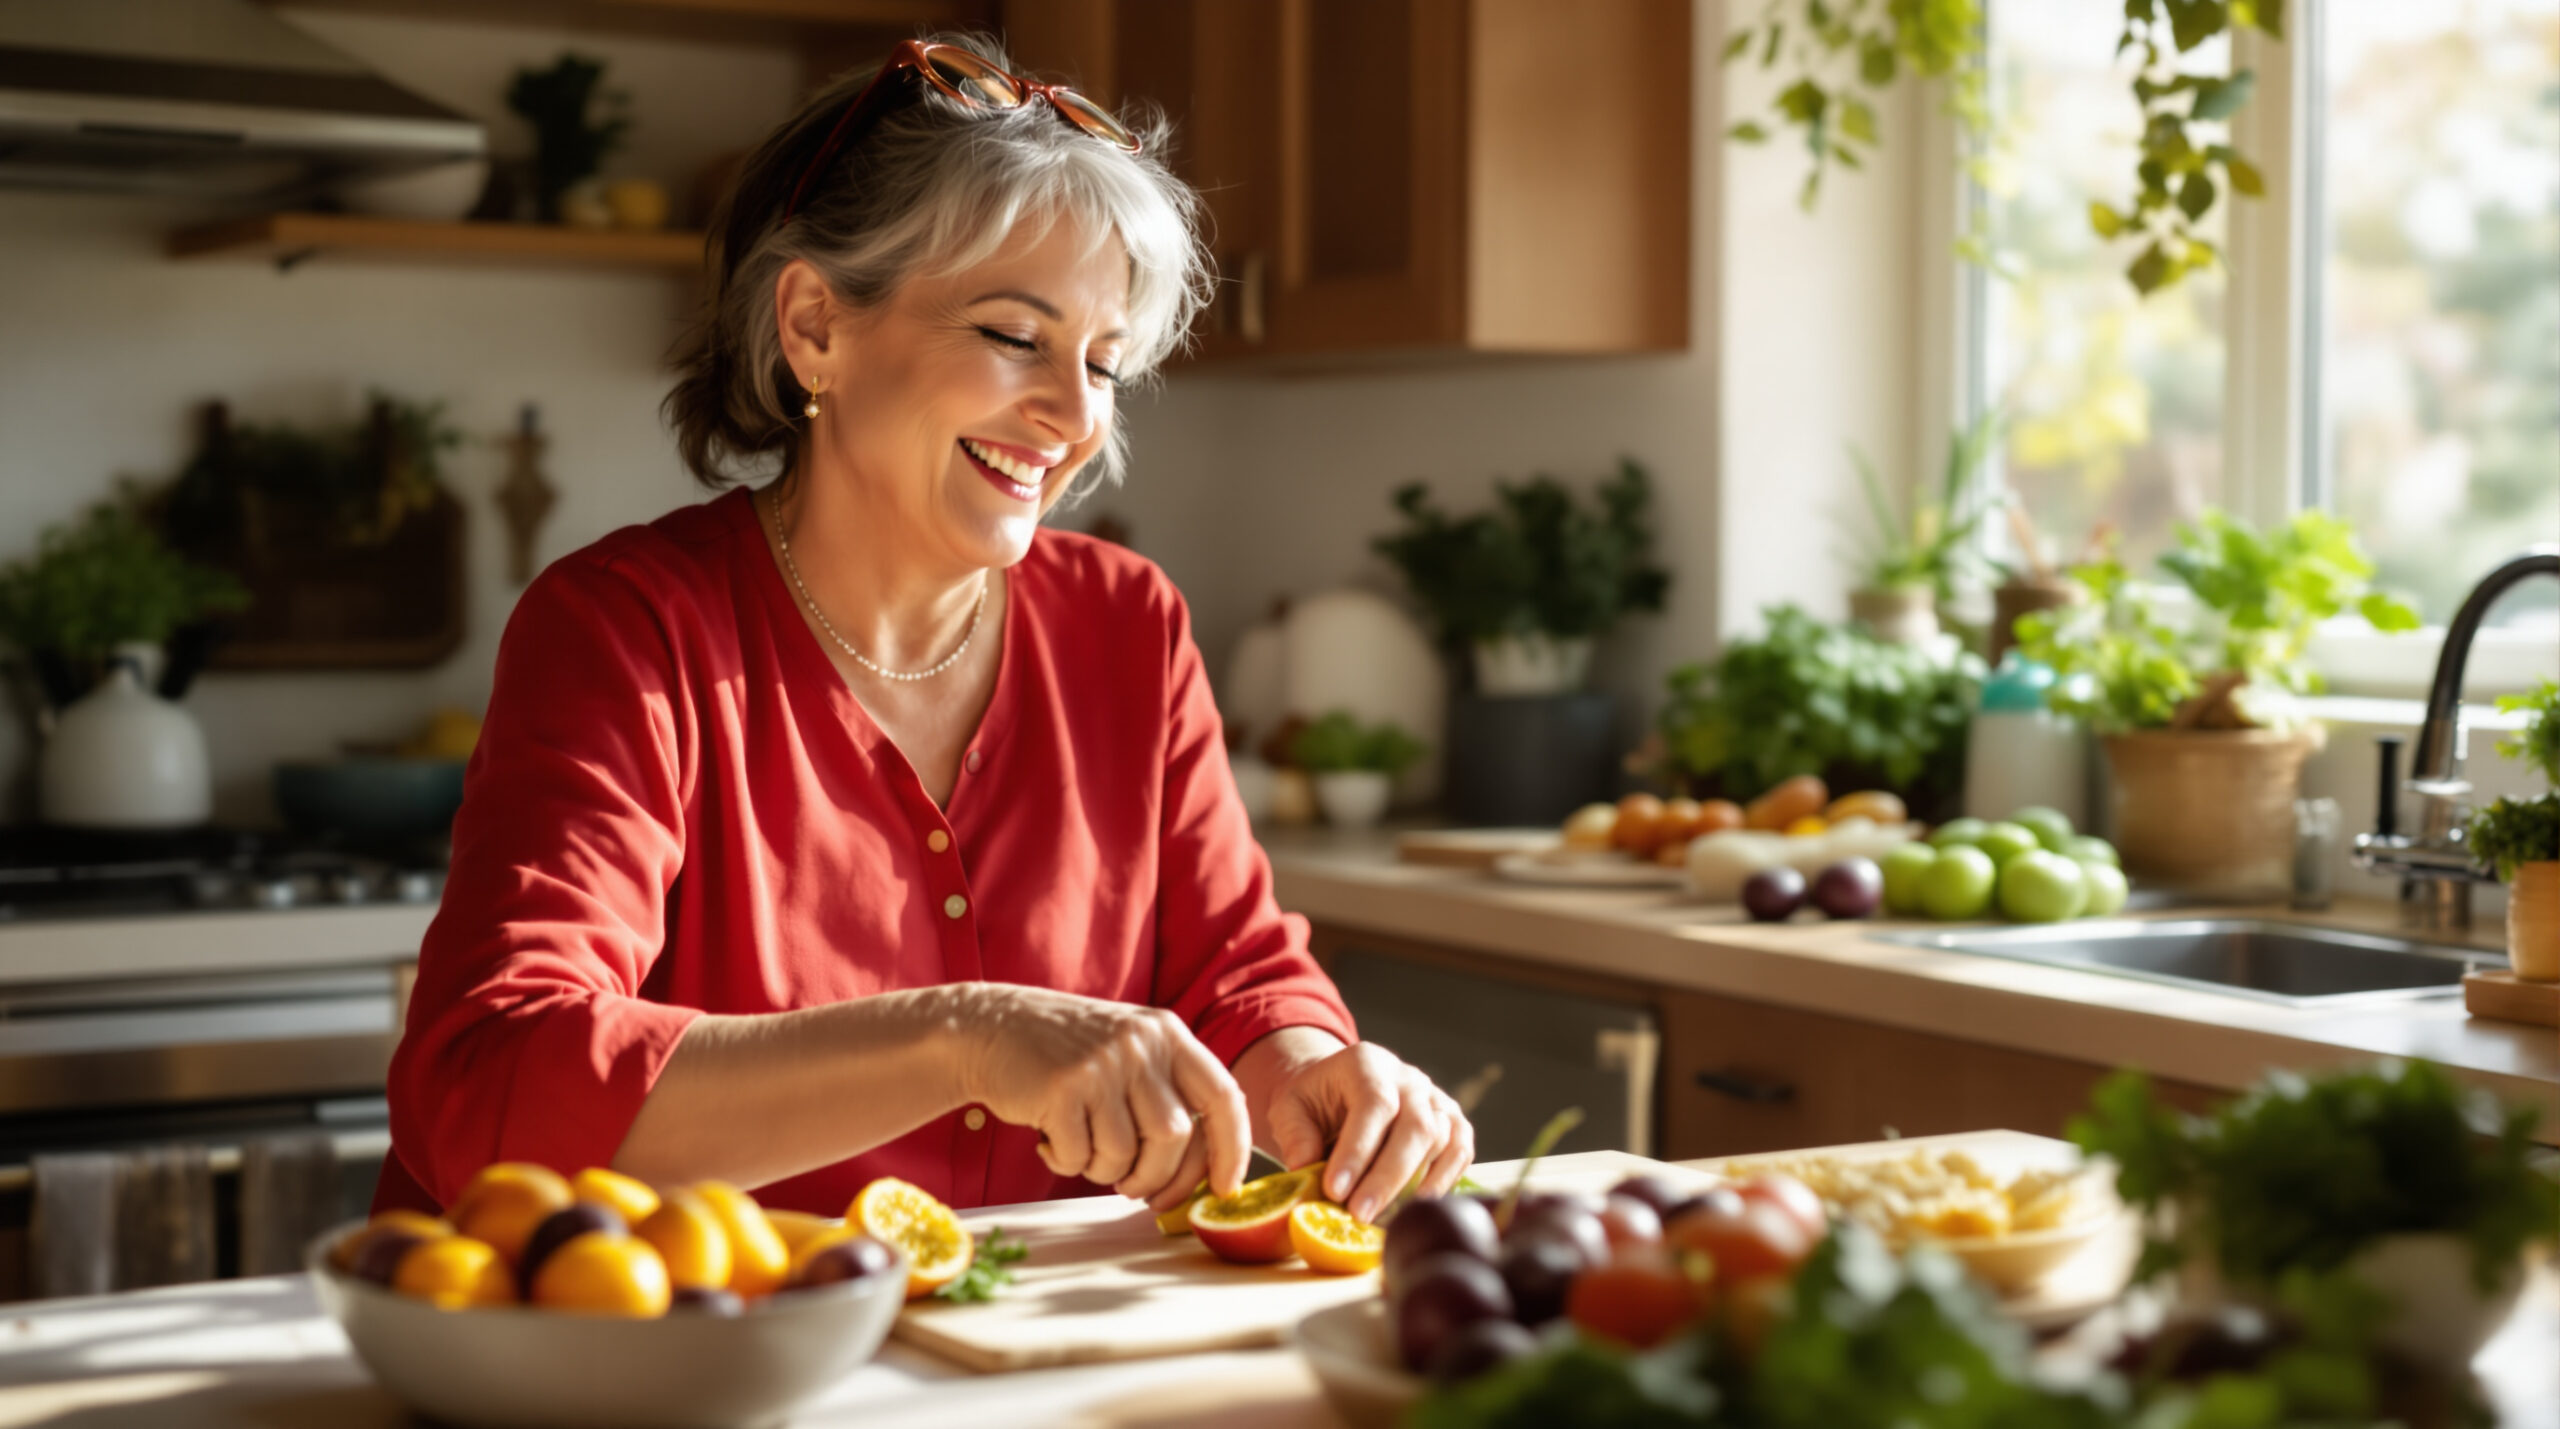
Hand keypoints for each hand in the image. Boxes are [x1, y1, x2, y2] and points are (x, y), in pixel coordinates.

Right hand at [953, 984, 1250, 1208]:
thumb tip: (1204, 1171)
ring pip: (1126, 1153)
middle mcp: (1140, 1043)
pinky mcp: (1062, 1087)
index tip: (1224, 1189)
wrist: (988, 1026)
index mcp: (1168, 1033)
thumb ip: (1166, 1093)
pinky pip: (1080, 1155)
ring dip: (1104, 1171)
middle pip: (1174, 1137)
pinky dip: (1065, 1162)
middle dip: (1156, 1177)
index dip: (1231, 1150)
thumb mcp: (1128, 1051)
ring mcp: (1101, 1064)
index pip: (1222, 1097)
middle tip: (1134, 1190)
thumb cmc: (1065, 1054)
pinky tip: (1049, 1139)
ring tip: (1081, 1149)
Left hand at [1259, 1039, 1473, 1223]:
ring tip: (1379, 1218)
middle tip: (1359, 1215)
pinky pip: (1460, 1153)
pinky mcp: (1454, 1124)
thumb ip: (1295, 1135)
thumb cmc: (1314, 1102)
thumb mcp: (1289, 1108)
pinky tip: (1411, 1206)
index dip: (1358, 1150)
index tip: (1335, 1190)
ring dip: (1412, 1186)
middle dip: (1387, 1177)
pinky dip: (1442, 1183)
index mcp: (1367, 1064)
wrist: (1340, 1093)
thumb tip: (1308, 1170)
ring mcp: (1436, 1100)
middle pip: (1416, 1127)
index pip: (1374, 1104)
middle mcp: (1409, 1078)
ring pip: (1442, 1142)